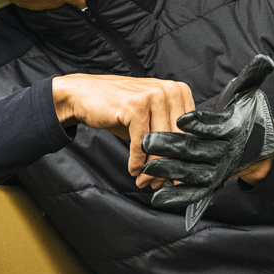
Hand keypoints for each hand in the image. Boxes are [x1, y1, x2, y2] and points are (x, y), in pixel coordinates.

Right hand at [51, 74, 194, 183]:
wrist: (84, 95)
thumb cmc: (120, 110)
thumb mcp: (150, 120)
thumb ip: (167, 139)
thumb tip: (178, 171)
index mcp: (179, 91)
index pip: (189, 132)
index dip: (183, 158)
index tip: (176, 177)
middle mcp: (170, 90)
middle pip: (176, 139)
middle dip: (167, 166)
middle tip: (158, 183)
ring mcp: (153, 95)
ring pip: (160, 143)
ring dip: (152, 167)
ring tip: (144, 180)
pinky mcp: (136, 106)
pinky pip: (141, 143)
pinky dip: (137, 160)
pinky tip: (134, 170)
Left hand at [143, 55, 273, 221]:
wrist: (258, 146)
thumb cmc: (248, 117)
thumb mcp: (250, 94)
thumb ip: (253, 77)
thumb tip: (265, 61)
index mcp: (233, 130)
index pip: (213, 126)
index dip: (198, 123)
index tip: (181, 119)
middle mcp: (225, 152)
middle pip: (195, 150)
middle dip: (170, 146)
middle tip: (147, 141)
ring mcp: (218, 170)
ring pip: (191, 172)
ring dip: (168, 171)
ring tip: (146, 167)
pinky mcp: (211, 184)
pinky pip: (193, 192)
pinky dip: (176, 197)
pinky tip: (158, 198)